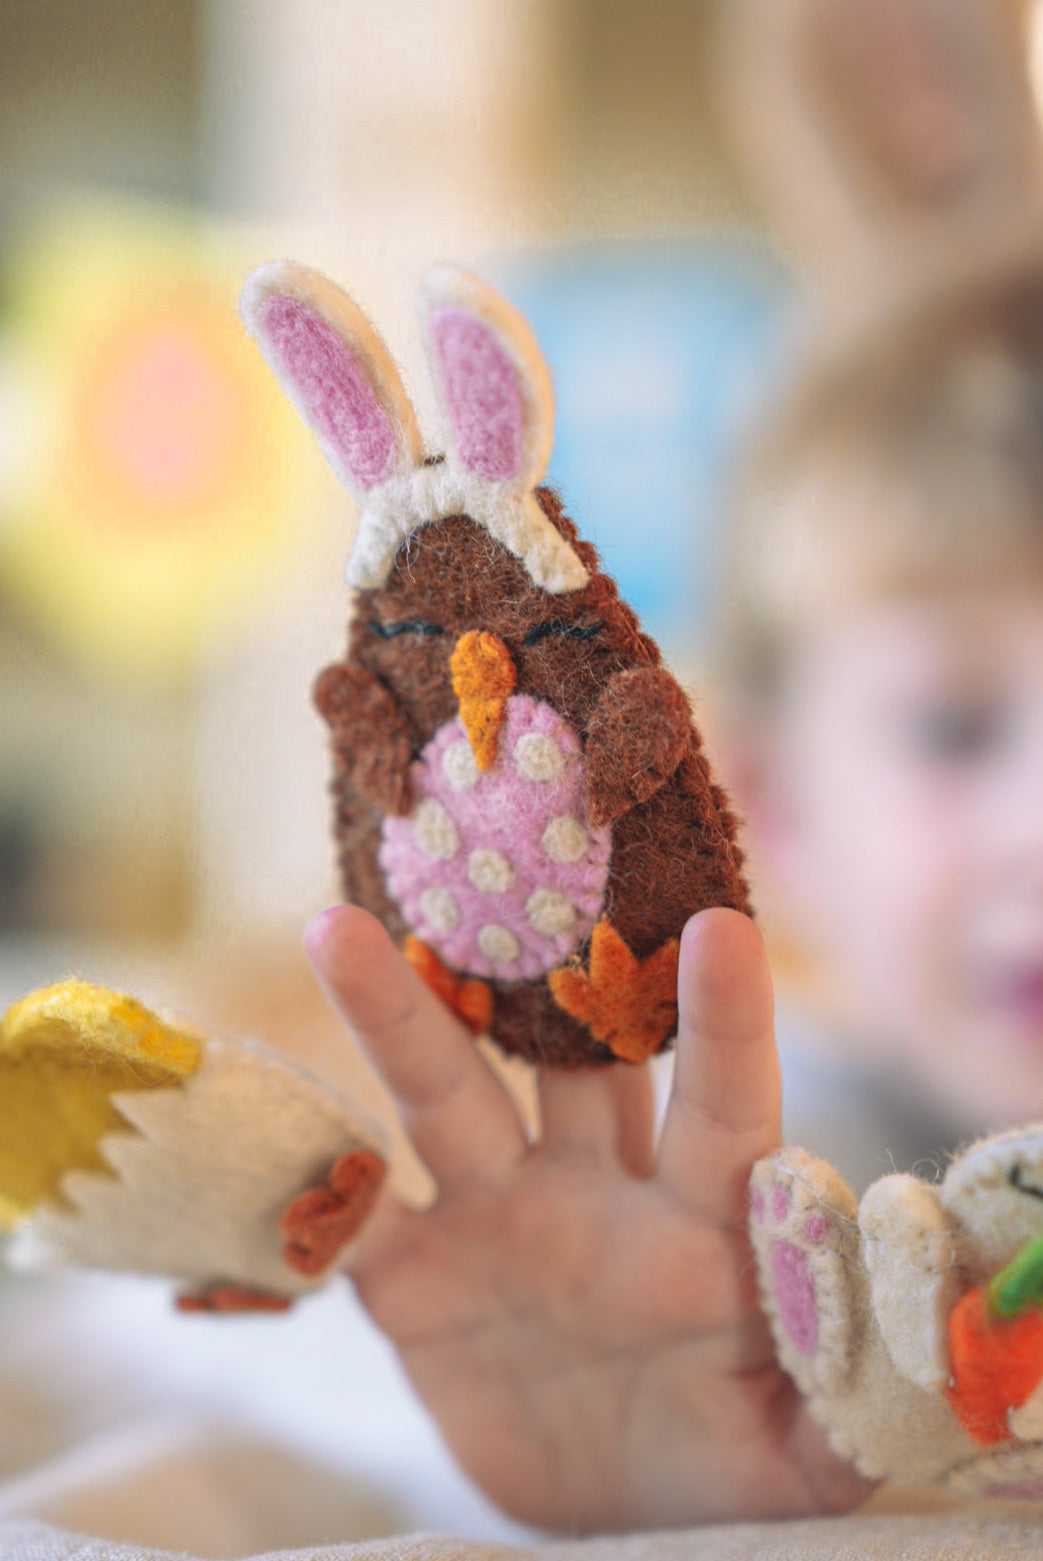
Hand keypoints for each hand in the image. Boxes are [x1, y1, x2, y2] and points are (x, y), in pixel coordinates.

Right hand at [304, 905, 871, 1532]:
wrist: (601, 1506)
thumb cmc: (718, 1458)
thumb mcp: (796, 1456)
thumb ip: (843, 1403)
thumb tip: (899, 1341)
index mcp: (699, 1215)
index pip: (722, 1104)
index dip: (725, 1022)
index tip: (724, 926)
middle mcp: (595, 1187)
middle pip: (564, 1062)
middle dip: (534, 974)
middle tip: (507, 864)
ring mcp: (498, 1219)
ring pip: (443, 1098)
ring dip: (394, 1019)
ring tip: (335, 930)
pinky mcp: (415, 1280)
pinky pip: (354, 1220)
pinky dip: (312, 1180)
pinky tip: (259, 1119)